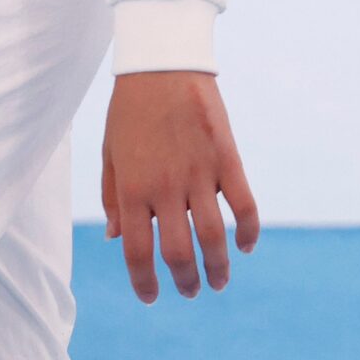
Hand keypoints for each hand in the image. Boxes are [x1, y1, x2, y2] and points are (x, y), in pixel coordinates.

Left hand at [101, 71, 258, 301]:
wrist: (162, 62)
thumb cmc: (130, 108)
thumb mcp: (110, 153)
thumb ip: (112, 197)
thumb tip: (115, 240)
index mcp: (131, 189)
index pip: (138, 253)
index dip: (144, 283)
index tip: (152, 297)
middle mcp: (164, 188)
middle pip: (177, 253)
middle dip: (185, 281)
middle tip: (191, 291)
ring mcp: (198, 173)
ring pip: (213, 237)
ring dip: (217, 268)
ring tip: (218, 281)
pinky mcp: (226, 157)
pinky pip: (243, 204)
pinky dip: (248, 230)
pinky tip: (246, 245)